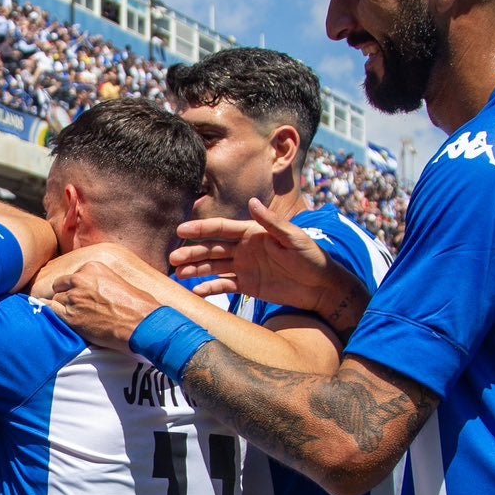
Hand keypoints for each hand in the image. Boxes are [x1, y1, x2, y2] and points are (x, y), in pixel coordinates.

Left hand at [41, 249, 168, 351]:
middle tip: (77, 306)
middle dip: (67, 295)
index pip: (72, 276)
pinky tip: (58, 319)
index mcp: (92, 267)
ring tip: (77, 317)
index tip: (83, 296)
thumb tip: (93, 291)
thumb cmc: (137, 305)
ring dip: (63, 308)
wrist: (140, 323)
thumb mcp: (118, 281)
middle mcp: (79, 279)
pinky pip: (51, 312)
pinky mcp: (70, 316)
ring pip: (57, 300)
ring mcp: (73, 298)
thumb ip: (100, 281)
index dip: (76, 288)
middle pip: (60, 286)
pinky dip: (54, 315)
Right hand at [172, 201, 364, 328]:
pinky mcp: (248, 286)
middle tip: (173, 257)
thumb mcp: (294, 237)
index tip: (182, 230)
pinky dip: (210, 288)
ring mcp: (244, 268)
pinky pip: (224, 286)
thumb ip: (271, 222)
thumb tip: (252, 202)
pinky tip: (195, 292)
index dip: (201, 229)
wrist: (321, 286)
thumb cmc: (311, 257)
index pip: (222, 229)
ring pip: (214, 267)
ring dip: (196, 269)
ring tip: (178, 273)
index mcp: (252, 233)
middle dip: (192, 252)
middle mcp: (244, 249)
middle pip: (212, 249)